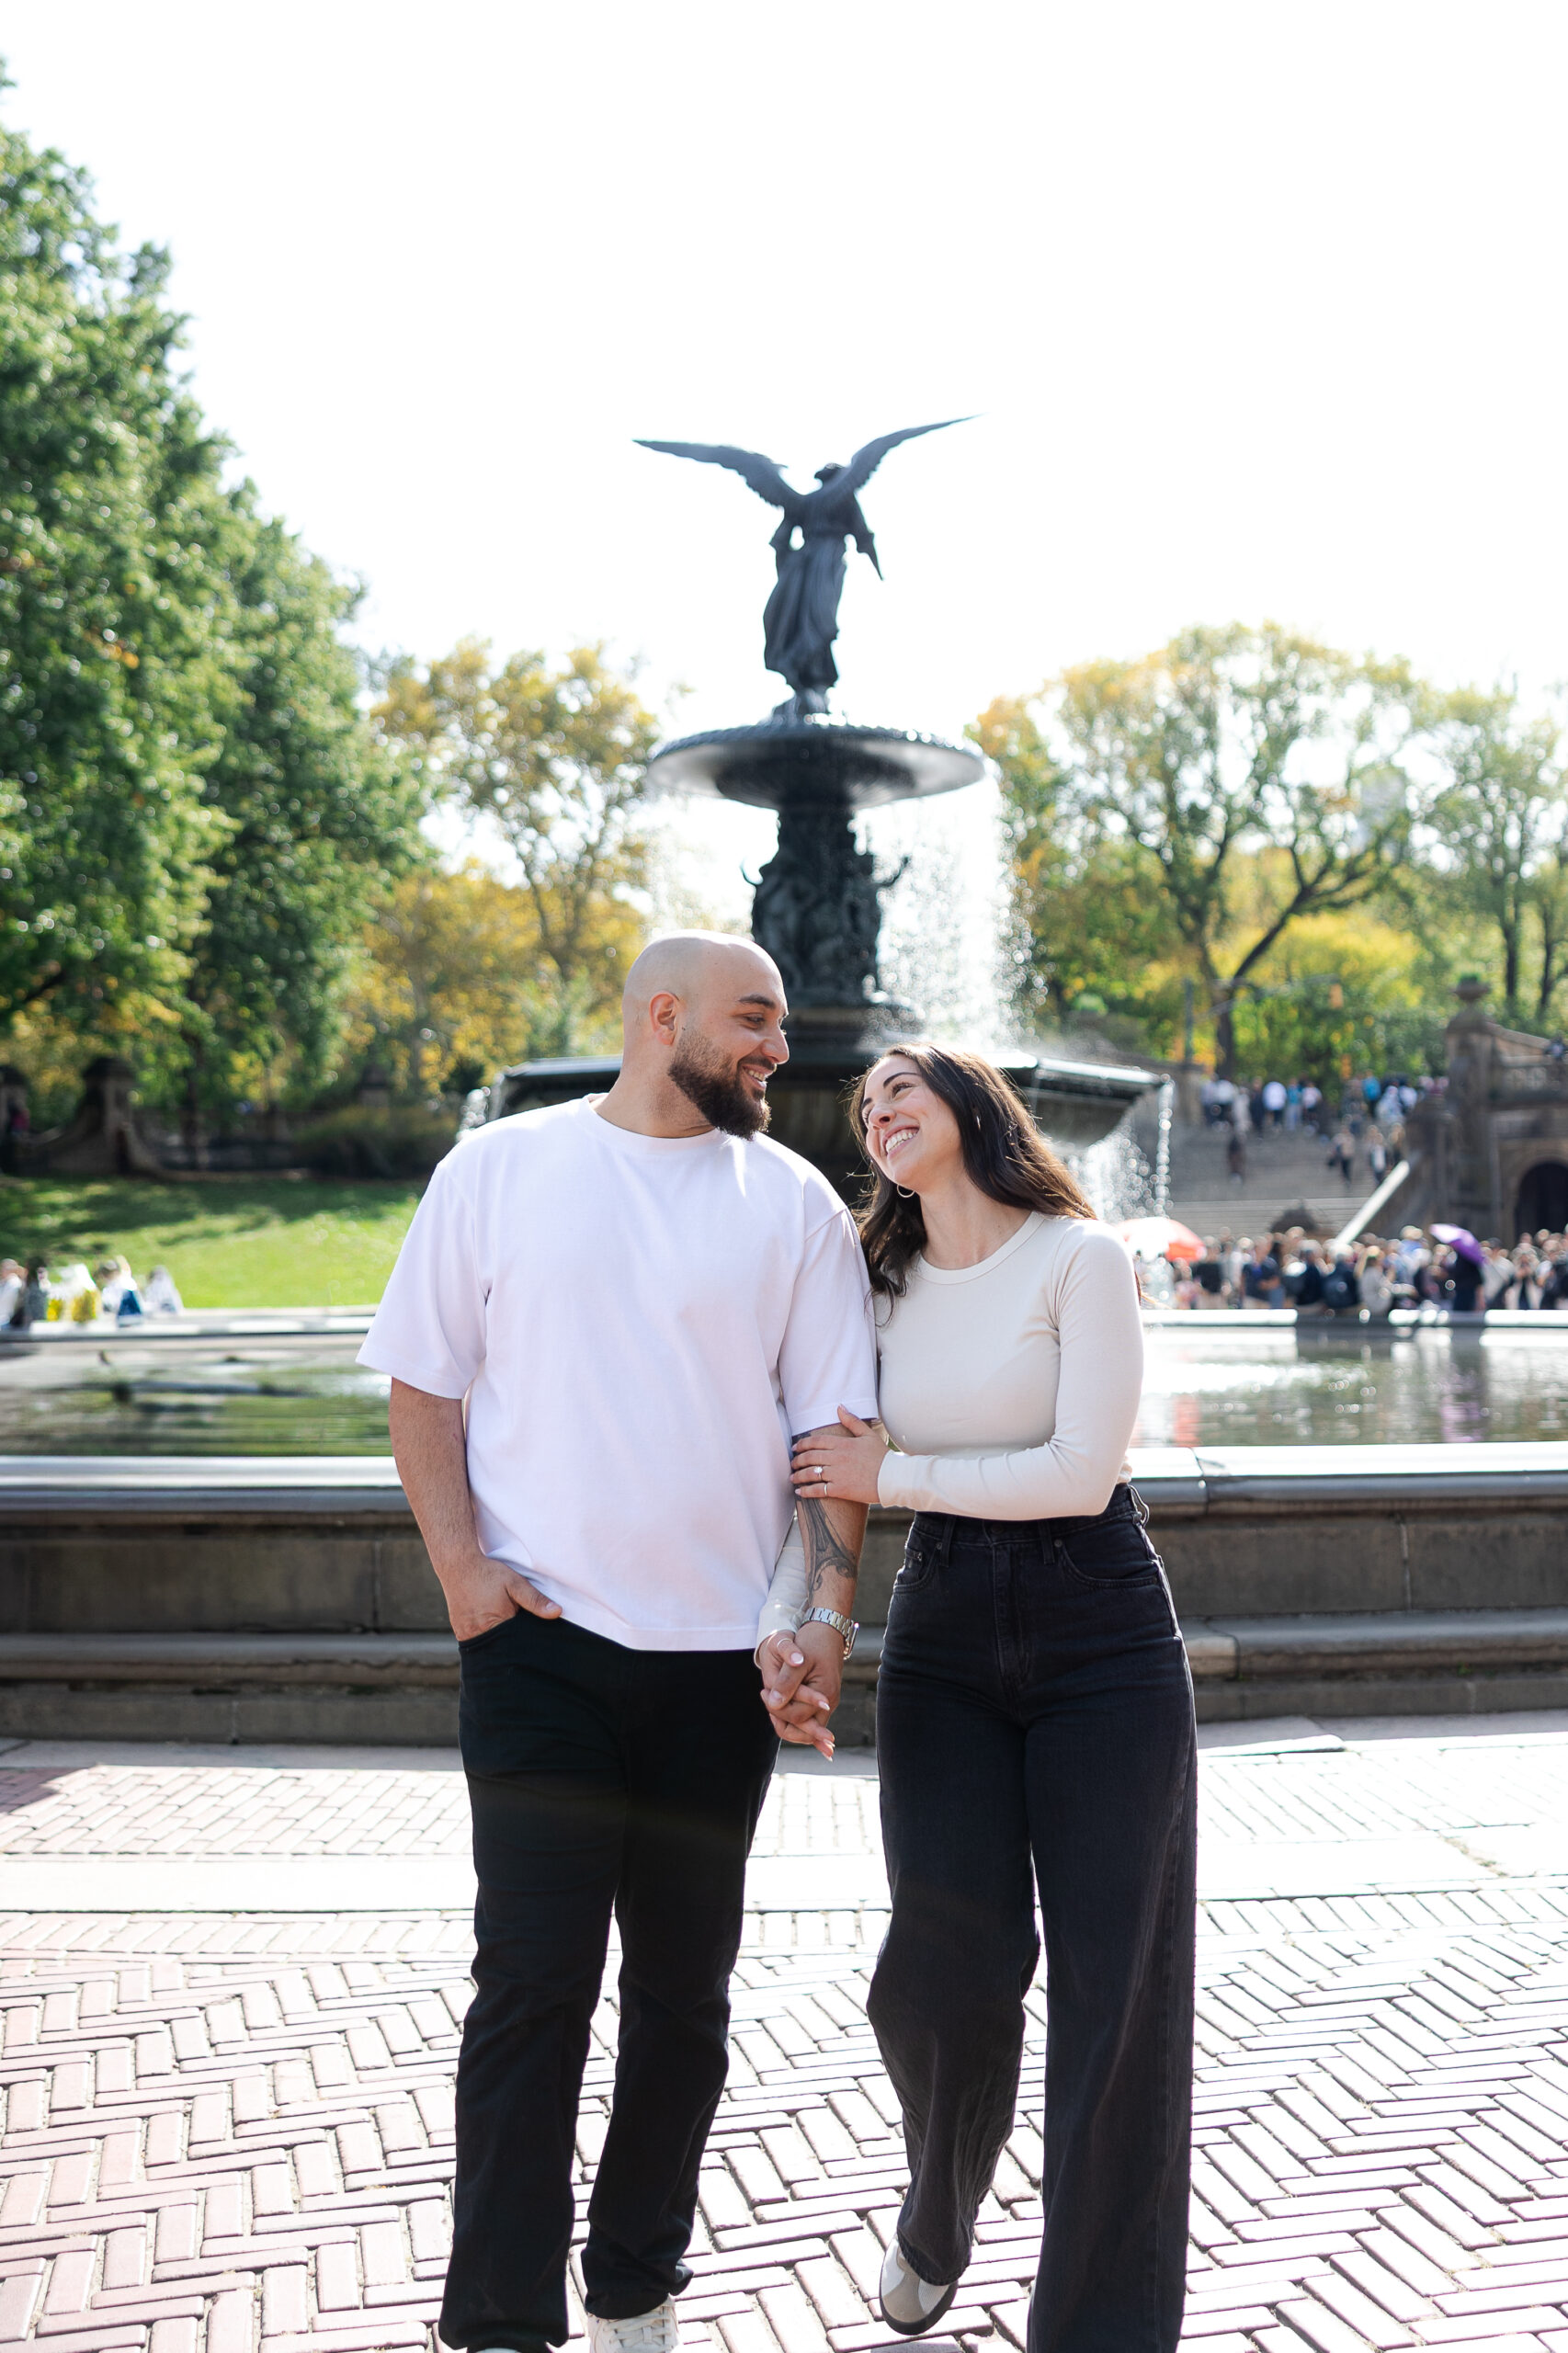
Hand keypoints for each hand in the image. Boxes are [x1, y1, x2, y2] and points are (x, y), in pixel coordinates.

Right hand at [438, 1545, 561, 1641]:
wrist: (458, 1565)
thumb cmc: (488, 1574)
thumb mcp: (515, 1583)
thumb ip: (535, 1600)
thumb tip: (557, 1613)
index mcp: (495, 1624)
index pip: (517, 1644)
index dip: (526, 1641)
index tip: (532, 1639)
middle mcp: (478, 1633)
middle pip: (502, 1648)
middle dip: (512, 1646)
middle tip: (520, 1635)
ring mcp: (466, 1634)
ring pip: (489, 1646)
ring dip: (498, 1642)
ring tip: (505, 1631)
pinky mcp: (459, 1631)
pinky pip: (476, 1642)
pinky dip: (485, 1638)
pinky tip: (492, 1631)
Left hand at [758, 1624, 841, 1758]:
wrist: (828, 1630)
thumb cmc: (813, 1642)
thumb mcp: (799, 1659)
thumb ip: (787, 1683)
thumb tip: (774, 1704)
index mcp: (825, 1694)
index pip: (797, 1717)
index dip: (778, 1710)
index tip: (764, 1692)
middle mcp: (829, 1703)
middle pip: (804, 1730)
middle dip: (782, 1722)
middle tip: (765, 1700)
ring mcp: (826, 1703)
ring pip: (806, 1727)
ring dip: (787, 1721)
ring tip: (769, 1705)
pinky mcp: (821, 1700)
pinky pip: (808, 1718)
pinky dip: (796, 1721)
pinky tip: (782, 1721)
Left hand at [791, 1406, 886, 1505]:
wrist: (893, 1478)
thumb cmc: (882, 1457)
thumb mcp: (868, 1435)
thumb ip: (852, 1421)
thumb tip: (839, 1407)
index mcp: (843, 1443)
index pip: (815, 1441)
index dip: (802, 1444)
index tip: (795, 1448)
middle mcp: (837, 1457)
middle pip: (810, 1457)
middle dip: (797, 1460)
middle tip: (792, 1463)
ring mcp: (837, 1474)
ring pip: (811, 1473)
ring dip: (798, 1475)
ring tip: (793, 1477)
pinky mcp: (840, 1489)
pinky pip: (818, 1490)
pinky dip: (806, 1491)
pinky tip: (800, 1492)